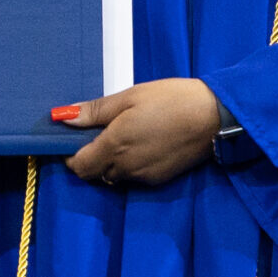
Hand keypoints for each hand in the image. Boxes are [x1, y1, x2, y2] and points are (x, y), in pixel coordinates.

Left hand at [60, 80, 224, 189]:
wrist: (214, 116)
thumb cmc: (171, 99)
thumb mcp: (130, 97)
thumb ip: (95, 111)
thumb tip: (63, 117)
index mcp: (114, 146)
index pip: (78, 166)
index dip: (70, 156)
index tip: (74, 140)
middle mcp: (126, 167)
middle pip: (94, 173)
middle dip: (90, 158)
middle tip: (100, 134)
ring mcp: (144, 176)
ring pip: (115, 176)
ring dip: (111, 162)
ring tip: (126, 135)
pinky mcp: (160, 179)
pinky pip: (135, 176)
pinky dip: (130, 164)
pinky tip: (144, 143)